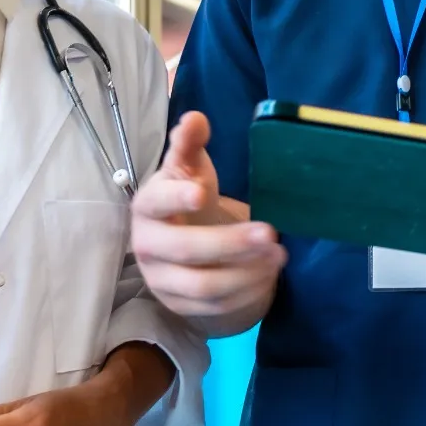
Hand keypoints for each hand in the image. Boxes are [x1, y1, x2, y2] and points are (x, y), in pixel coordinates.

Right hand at [129, 112, 285, 332]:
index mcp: (148, 206)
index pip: (156, 202)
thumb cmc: (189, 196)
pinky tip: (268, 277)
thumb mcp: (189, 168)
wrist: (182, 245)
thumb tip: (195, 118)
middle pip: (187, 250)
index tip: (203, 192)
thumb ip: (190, 144)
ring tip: (279, 256)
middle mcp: (147, 246)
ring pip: (203, 285)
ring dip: (245, 272)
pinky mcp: (178, 307)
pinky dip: (245, 294)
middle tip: (271, 232)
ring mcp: (160, 281)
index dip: (176, 198)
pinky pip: (214, 308)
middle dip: (231, 243)